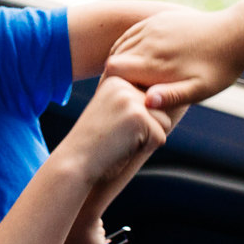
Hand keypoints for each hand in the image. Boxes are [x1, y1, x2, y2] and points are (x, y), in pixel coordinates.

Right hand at [57, 76, 179, 188]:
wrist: (75, 162)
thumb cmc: (95, 143)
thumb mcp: (113, 112)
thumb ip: (135, 101)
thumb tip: (169, 96)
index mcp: (116, 80)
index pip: (150, 100)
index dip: (136, 122)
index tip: (113, 127)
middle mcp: (124, 85)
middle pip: (159, 110)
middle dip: (144, 129)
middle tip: (116, 136)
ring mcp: (131, 100)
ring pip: (164, 122)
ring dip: (147, 138)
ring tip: (120, 140)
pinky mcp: (139, 118)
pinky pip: (160, 137)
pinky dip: (145, 149)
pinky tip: (122, 147)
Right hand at [105, 8, 243, 109]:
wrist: (235, 33)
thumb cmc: (218, 69)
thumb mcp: (199, 90)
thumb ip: (172, 96)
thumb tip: (147, 102)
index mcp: (156, 62)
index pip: (114, 70)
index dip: (112, 84)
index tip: (121, 96)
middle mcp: (150, 42)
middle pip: (114, 58)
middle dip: (113, 74)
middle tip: (121, 91)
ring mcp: (153, 27)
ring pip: (121, 44)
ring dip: (119, 59)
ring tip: (127, 77)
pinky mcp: (158, 19)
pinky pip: (132, 32)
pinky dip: (126, 46)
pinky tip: (134, 58)